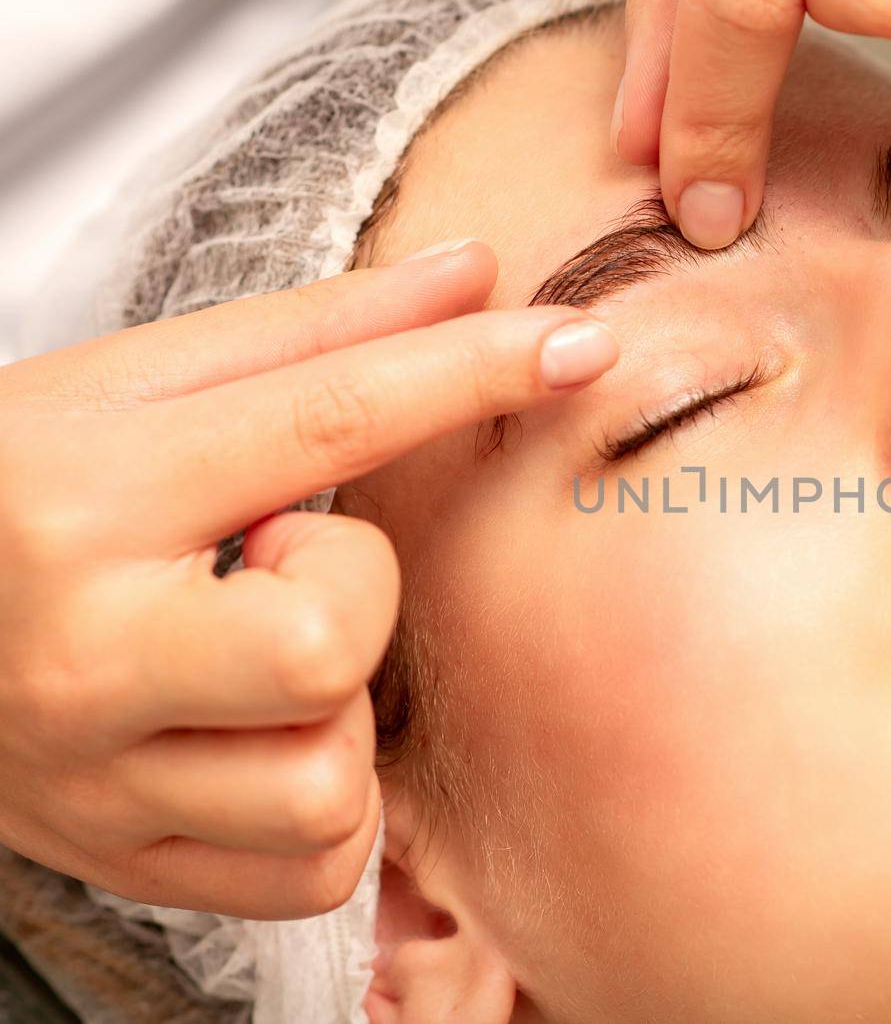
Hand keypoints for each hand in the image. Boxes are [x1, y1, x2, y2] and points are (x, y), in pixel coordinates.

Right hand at [0, 242, 616, 918]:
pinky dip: (333, 808)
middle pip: (326, 648)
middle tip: (288, 568)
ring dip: (343, 713)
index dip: (472, 372)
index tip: (577, 346)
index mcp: (85, 496)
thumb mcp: (130, 391)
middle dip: (358, 599)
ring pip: (329, 785)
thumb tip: (472, 276)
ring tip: (267, 659)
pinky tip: (276, 739)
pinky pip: (316, 871)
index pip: (326, 420)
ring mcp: (98, 780)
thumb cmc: (13, 497)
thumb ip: (312, 335)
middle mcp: (84, 651)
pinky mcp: (126, 863)